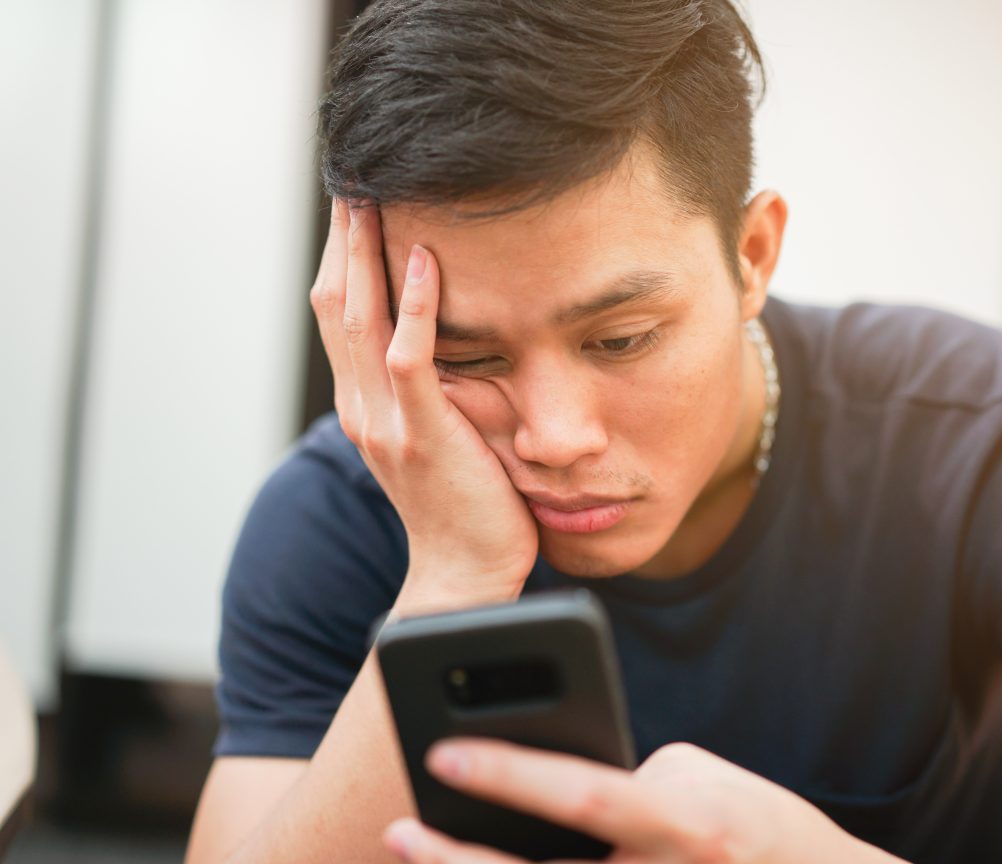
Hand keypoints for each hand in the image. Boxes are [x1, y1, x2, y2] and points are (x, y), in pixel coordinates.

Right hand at [309, 199, 537, 602]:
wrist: (464, 576)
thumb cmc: (465, 508)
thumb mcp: (436, 439)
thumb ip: (429, 392)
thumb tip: (451, 342)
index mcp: (364, 406)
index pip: (340, 316)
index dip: (341, 258)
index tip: (353, 207)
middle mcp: (362, 408)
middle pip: (335, 305)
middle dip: (342, 240)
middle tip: (353, 180)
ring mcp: (386, 422)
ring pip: (361, 320)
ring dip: (365, 254)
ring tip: (373, 198)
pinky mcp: (422, 434)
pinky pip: (412, 357)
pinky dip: (418, 305)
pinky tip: (428, 259)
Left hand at [381, 739, 895, 862]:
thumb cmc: (759, 827)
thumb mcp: (701, 783)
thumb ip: (626, 786)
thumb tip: (546, 792)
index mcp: (685, 826)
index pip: (583, 796)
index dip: (510, 774)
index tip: (443, 753)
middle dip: (459, 860)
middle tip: (398, 831)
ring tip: (416, 860)